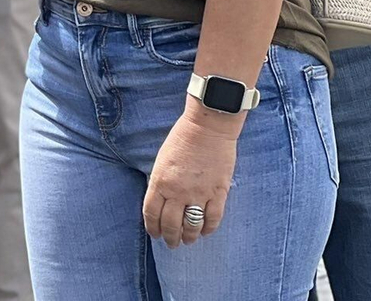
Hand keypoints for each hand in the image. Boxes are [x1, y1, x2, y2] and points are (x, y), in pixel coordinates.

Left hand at [143, 107, 238, 248]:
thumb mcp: (162, 161)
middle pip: (171, 225)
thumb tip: (162, 202)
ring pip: (192, 226)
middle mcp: (177, 192)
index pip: (152, 214)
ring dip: (189, 237)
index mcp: (160, 182)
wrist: (207, 127)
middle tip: (172, 243)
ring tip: (188, 240)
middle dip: (170, 238)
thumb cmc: (182, 139)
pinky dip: (208, 229)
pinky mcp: (218, 193)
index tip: (155, 234)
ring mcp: (199, 194)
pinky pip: (212, 219)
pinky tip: (205, 231)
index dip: (152, 228)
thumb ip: (161, 183)